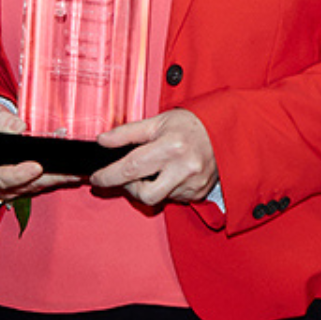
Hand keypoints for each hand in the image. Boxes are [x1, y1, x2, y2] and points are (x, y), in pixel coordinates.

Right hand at [0, 101, 82, 203]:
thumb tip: (17, 127)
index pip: (0, 179)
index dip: (18, 175)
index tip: (36, 167)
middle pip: (25, 186)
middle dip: (48, 177)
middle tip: (69, 171)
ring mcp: (12, 188)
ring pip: (38, 186)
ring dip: (58, 178)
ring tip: (77, 170)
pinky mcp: (27, 185)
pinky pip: (45, 183)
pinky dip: (60, 176)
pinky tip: (75, 170)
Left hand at [89, 109, 217, 205]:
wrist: (224, 130)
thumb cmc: (191, 124)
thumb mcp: (157, 121)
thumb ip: (127, 133)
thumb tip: (103, 141)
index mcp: (170, 147)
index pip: (131, 167)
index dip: (109, 175)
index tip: (97, 178)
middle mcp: (183, 168)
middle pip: (145, 194)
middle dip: (130, 188)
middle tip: (127, 176)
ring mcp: (193, 184)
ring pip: (158, 197)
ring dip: (150, 187)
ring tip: (156, 168)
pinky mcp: (198, 194)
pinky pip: (173, 198)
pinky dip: (166, 188)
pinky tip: (171, 173)